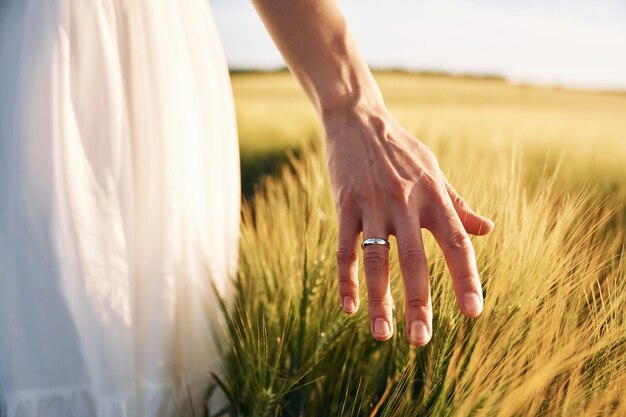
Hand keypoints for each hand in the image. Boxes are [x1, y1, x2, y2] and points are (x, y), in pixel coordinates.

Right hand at [323, 104, 493, 345]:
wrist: (358, 119)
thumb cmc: (401, 149)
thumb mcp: (435, 171)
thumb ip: (457, 204)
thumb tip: (488, 230)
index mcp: (433, 196)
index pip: (456, 243)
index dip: (467, 278)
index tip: (474, 312)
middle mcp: (405, 202)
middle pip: (415, 260)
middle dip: (419, 302)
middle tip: (421, 340)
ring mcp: (373, 204)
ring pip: (377, 260)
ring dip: (379, 300)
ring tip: (382, 335)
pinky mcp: (344, 204)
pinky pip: (345, 248)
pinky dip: (346, 279)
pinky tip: (349, 307)